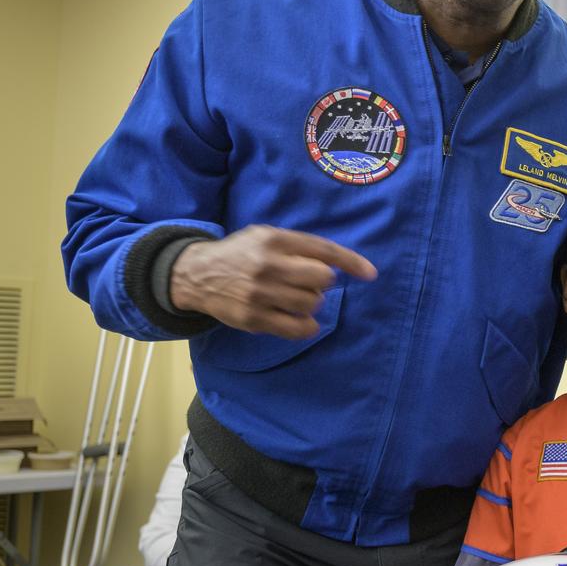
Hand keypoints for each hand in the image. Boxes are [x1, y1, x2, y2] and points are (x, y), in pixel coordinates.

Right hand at [170, 224, 376, 338]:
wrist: (196, 274)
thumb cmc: (241, 254)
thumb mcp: (266, 237)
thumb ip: (298, 246)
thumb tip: (338, 265)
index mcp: (273, 240)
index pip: (322, 250)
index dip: (351, 262)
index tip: (370, 274)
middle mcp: (267, 265)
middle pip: (322, 280)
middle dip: (321, 283)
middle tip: (306, 283)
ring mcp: (259, 294)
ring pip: (312, 304)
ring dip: (311, 304)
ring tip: (294, 298)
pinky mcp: (253, 318)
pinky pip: (298, 328)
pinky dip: (306, 326)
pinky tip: (298, 319)